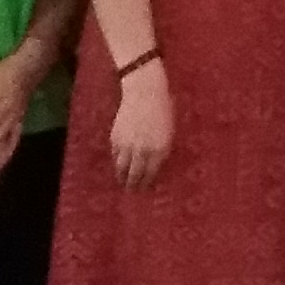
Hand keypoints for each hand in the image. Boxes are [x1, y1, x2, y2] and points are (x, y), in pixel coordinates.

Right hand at [108, 65, 174, 188]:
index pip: (151, 173)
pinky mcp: (115, 138)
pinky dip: (117, 162)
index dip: (147, 183)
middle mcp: (142, 150)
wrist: (144, 93)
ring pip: (122, 167)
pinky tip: (118, 165)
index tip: (145, 190)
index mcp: (159, 150)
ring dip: (122, 176)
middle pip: (135, 174)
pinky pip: (115, 155)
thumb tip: (155, 164)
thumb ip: (162, 149)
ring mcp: (127, 145)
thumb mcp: (169, 132)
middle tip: (132, 191)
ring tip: (123, 183)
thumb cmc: (163, 110)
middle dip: (133, 185)